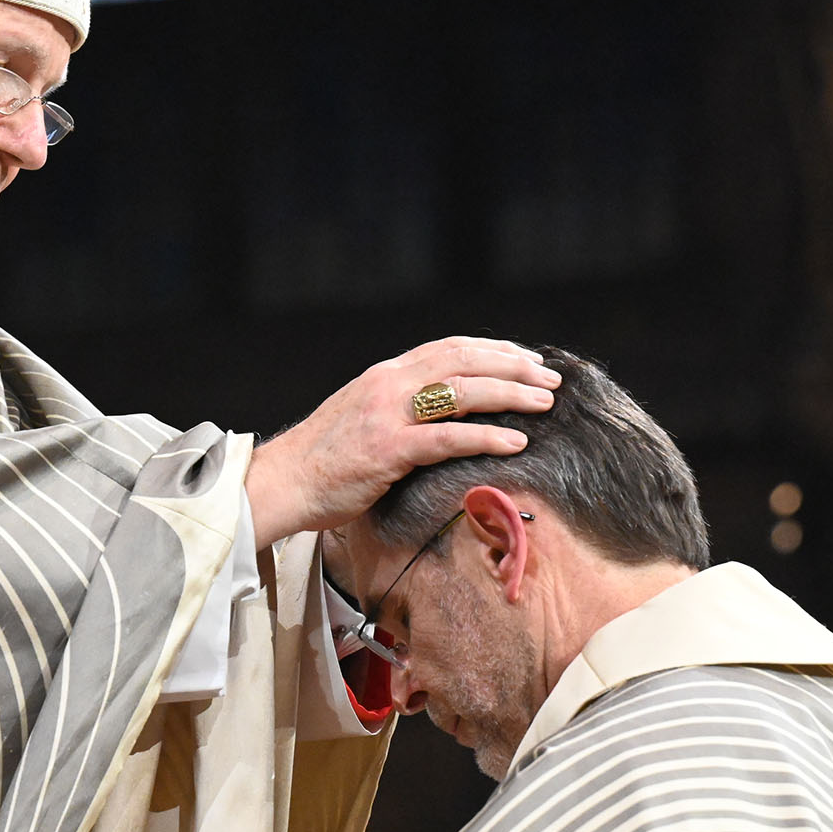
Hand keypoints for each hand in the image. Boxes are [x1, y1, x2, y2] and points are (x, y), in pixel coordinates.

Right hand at [246, 338, 558, 546]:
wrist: (283, 482)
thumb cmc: (324, 460)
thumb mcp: (363, 417)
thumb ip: (399, 407)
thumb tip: (440, 411)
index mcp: (385, 375)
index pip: (449, 348)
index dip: (493, 350)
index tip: (527, 360)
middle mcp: (389, 384)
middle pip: (463, 361)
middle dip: (513, 367)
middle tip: (549, 380)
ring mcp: (387, 415)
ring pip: (461, 391)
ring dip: (510, 394)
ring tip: (544, 404)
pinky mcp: (387, 450)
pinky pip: (447, 438)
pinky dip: (486, 436)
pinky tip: (516, 442)